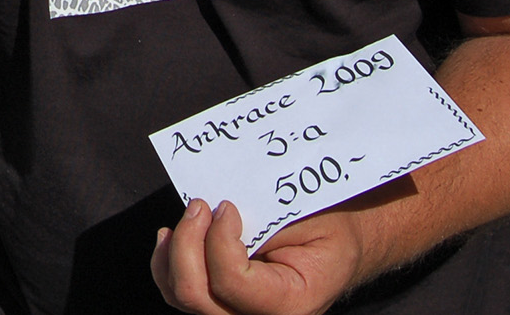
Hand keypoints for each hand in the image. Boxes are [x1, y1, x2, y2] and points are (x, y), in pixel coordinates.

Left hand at [152, 200, 366, 314]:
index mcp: (292, 304)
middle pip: (197, 295)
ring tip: (187, 218)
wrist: (340, 245)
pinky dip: (168, 264)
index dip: (219, 240)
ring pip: (183, 296)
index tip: (226, 207)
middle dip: (188, 244)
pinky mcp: (222, 304)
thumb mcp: (309, 217)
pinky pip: (182, 293)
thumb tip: (217, 212)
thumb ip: (266, 221)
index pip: (232, 283)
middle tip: (200, 205)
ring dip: (175, 254)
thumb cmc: (329, 227)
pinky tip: (172, 236)